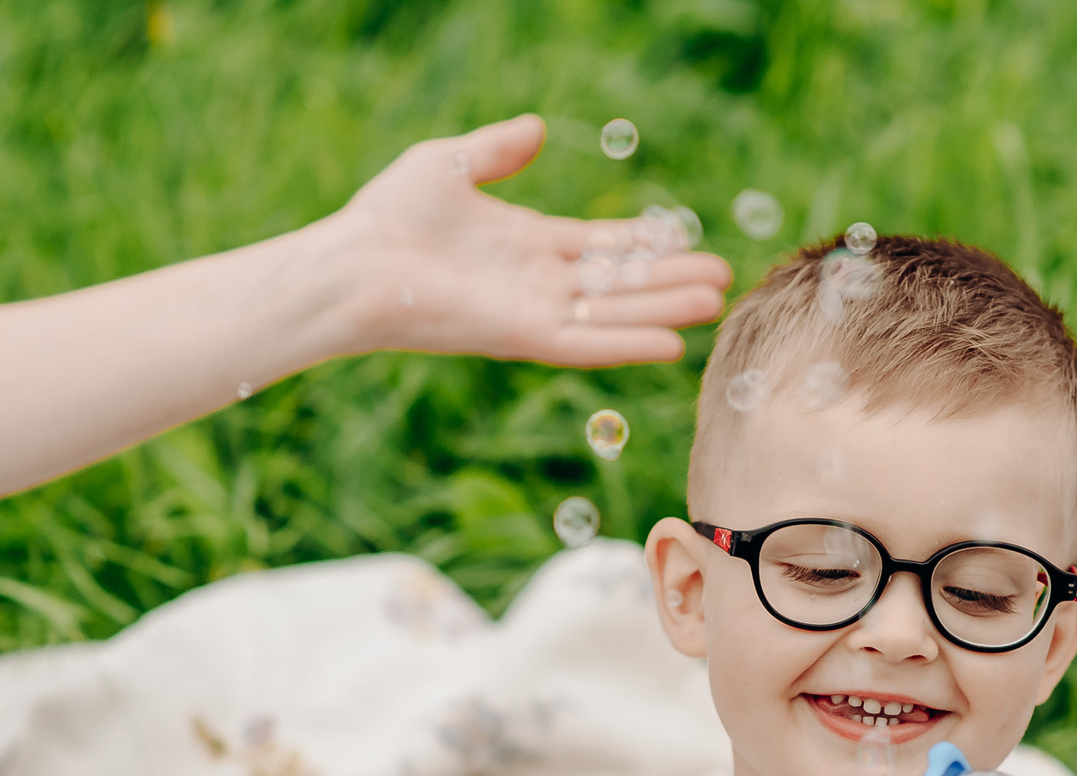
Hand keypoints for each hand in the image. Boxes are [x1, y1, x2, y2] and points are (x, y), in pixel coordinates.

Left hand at [322, 115, 730, 366]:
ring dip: (663, 311)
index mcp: (526, 244)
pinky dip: (626, 344)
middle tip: (722, 279)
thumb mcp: (450, 164)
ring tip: (714, 304)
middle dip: (670, 281)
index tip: (686, 239)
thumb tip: (534, 128)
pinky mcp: (520, 337)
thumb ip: (496, 150)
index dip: (645, 245)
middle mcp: (537, 283)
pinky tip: (670, 345)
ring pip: (613, 313)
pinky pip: (585, 343)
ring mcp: (532, 312)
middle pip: (619, 283)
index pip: (601, 246)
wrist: (354, 262)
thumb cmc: (390, 215)